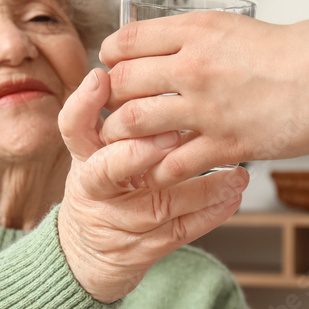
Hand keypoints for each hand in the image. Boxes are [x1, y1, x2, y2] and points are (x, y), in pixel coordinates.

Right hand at [57, 68, 248, 303]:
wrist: (87, 252)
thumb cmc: (107, 182)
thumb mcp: (99, 147)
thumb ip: (122, 112)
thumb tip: (156, 56)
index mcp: (84, 157)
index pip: (73, 128)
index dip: (83, 106)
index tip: (101, 78)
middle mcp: (95, 190)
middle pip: (104, 172)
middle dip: (136, 152)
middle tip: (172, 133)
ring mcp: (117, 223)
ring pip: (155, 206)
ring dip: (198, 188)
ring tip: (235, 171)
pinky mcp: (140, 250)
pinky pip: (178, 233)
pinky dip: (208, 215)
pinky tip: (232, 197)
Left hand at [99, 12, 308, 168]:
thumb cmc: (305, 51)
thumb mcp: (240, 27)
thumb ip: (202, 38)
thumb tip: (179, 46)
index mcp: (197, 31)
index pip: (127, 40)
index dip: (111, 56)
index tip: (111, 65)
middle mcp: (193, 66)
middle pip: (121, 82)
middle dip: (109, 98)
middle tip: (112, 107)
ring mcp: (205, 107)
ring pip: (133, 122)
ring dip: (122, 135)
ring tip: (123, 141)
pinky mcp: (224, 143)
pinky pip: (170, 162)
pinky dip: (158, 169)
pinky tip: (160, 170)